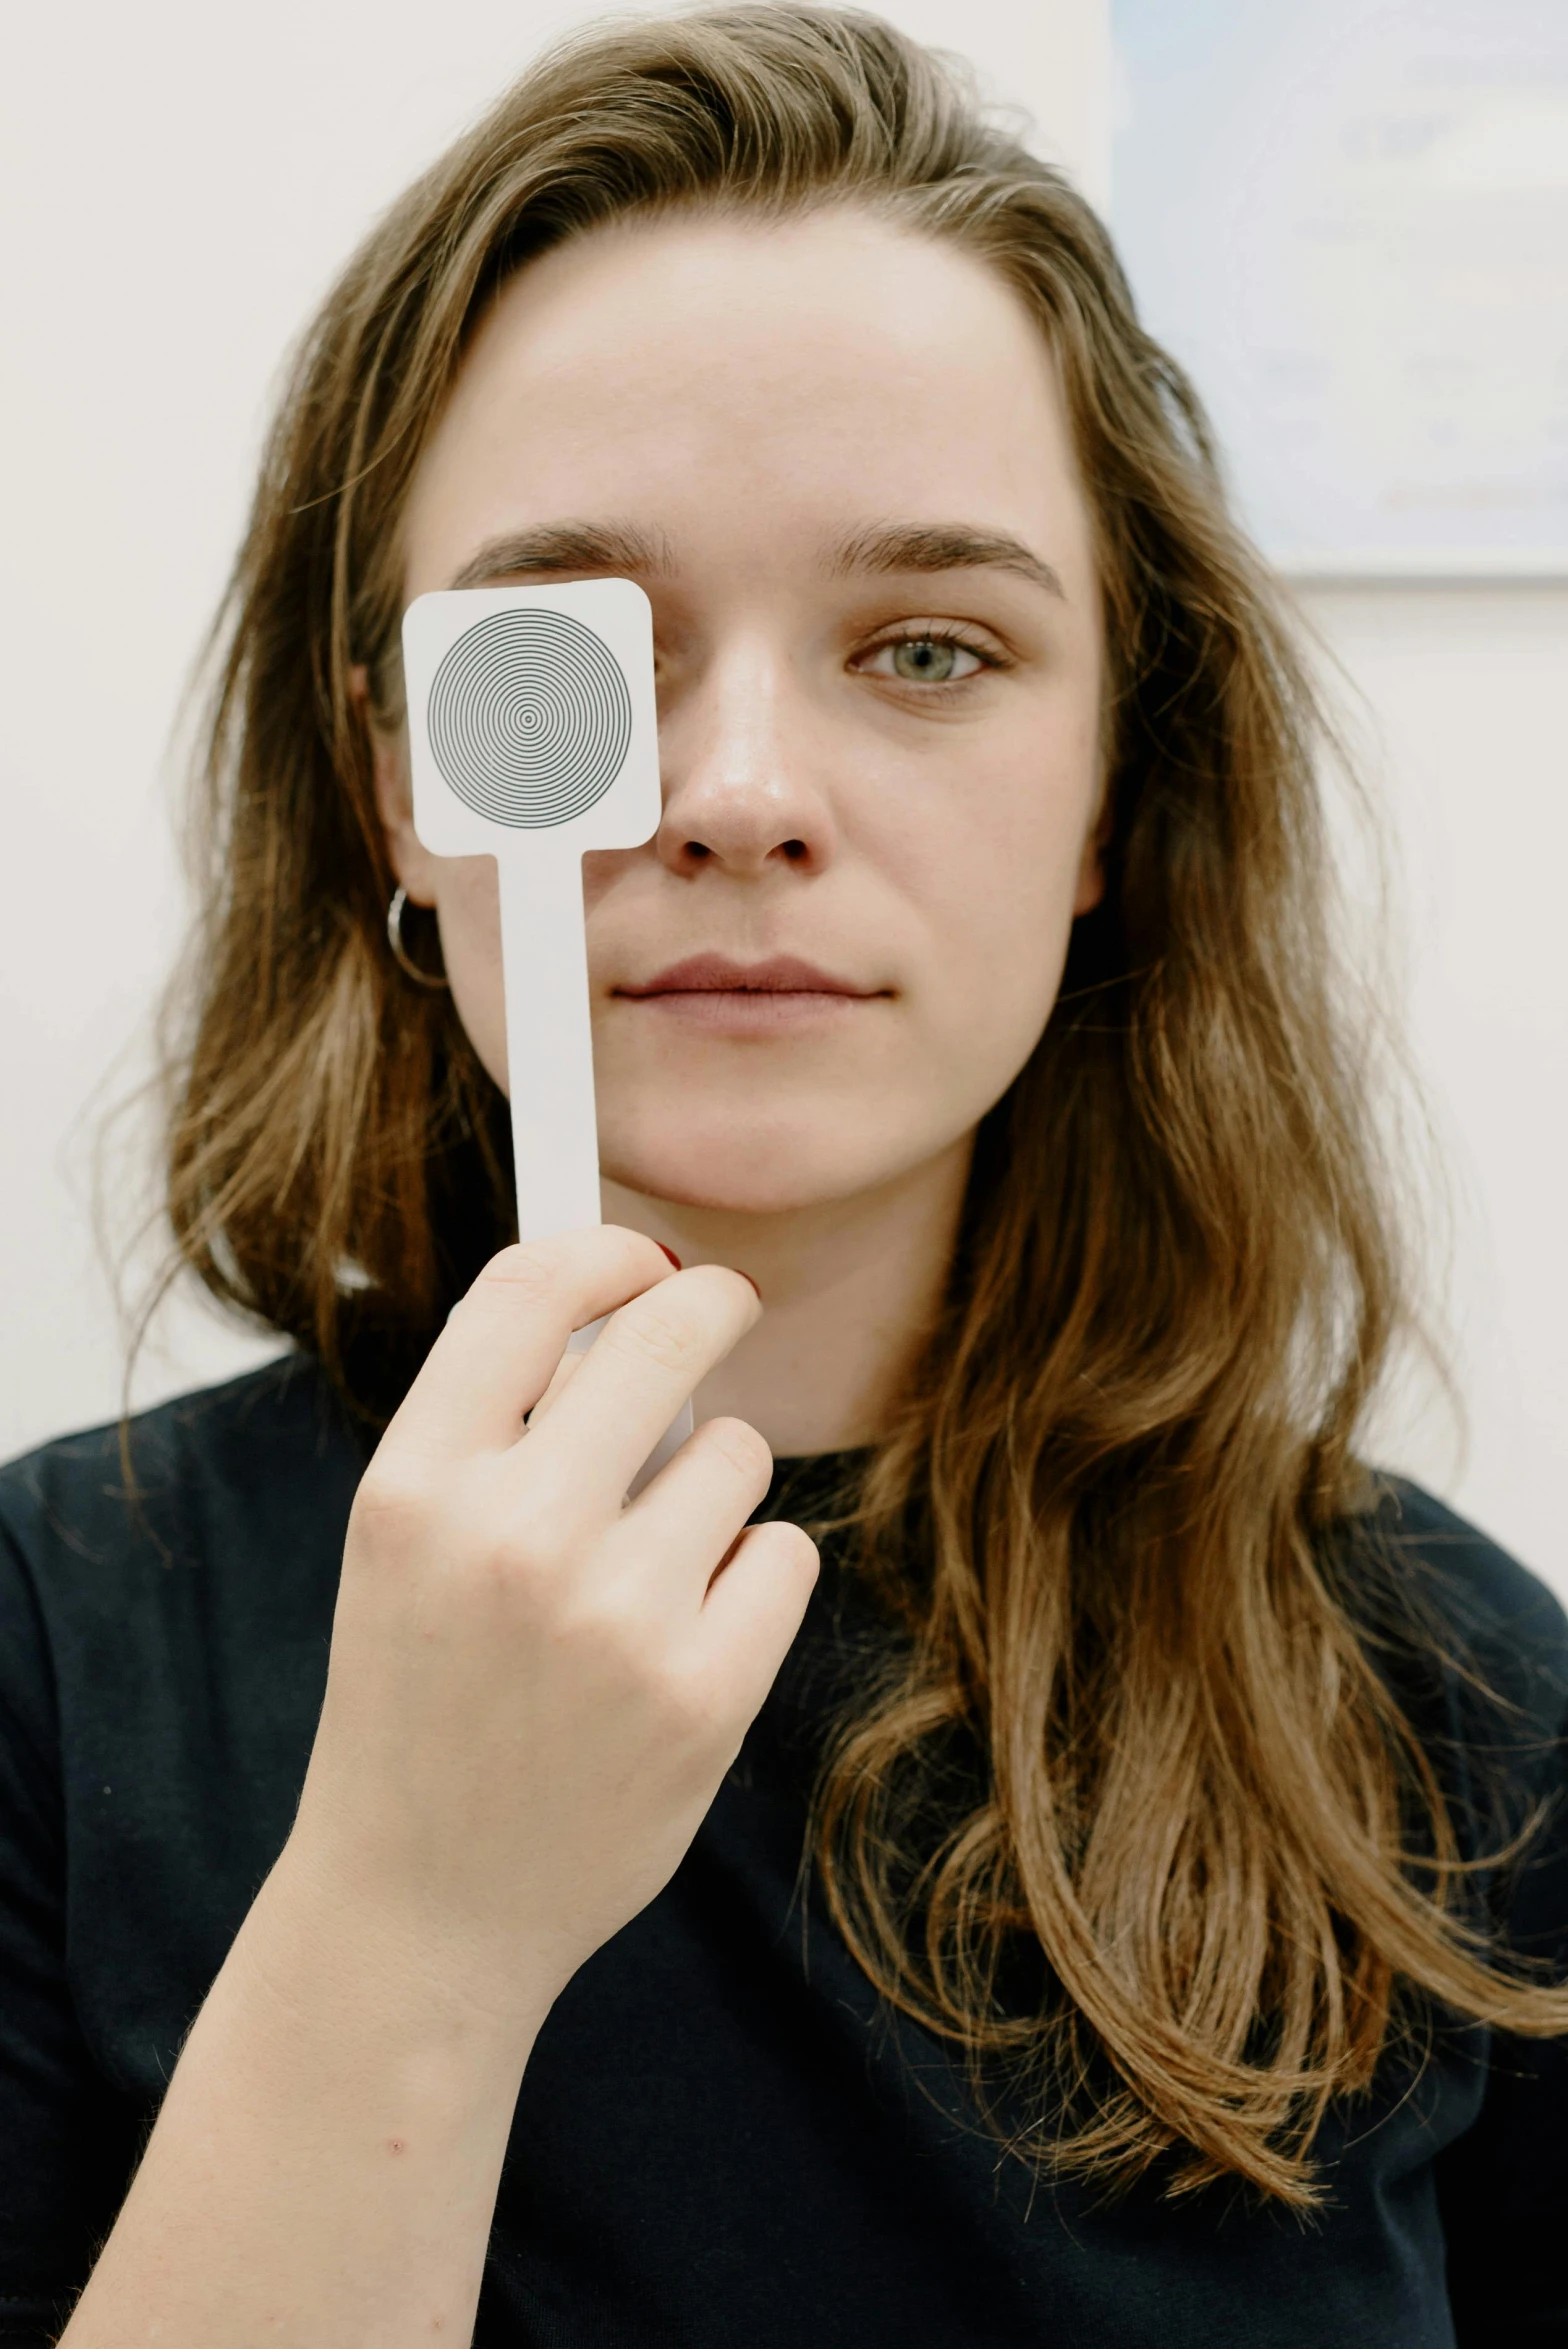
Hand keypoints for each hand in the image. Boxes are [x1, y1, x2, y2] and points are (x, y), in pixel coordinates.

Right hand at [281, 1227, 818, 2033]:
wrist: (423, 1910)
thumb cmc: (419, 1703)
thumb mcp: (404, 1546)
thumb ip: (489, 1425)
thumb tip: (623, 1293)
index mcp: (413, 1488)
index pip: (529, 1291)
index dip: (602, 1248)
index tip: (640, 1256)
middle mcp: (512, 1537)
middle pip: (666, 1332)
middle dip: (710, 1299)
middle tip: (720, 1302)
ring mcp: (615, 1618)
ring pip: (736, 1451)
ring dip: (711, 1483)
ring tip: (645, 1565)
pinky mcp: (705, 1692)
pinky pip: (782, 1552)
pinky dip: (749, 1578)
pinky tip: (685, 1638)